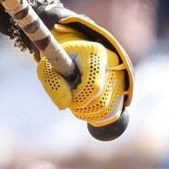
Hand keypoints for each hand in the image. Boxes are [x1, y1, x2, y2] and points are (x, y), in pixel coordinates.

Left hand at [36, 10, 133, 127]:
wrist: (75, 52)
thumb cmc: (59, 58)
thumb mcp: (47, 65)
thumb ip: (52, 82)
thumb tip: (65, 105)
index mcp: (96, 52)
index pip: (93, 86)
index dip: (79, 98)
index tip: (69, 99)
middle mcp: (112, 63)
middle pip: (100, 101)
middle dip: (82, 107)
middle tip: (71, 101)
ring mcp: (119, 76)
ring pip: (106, 109)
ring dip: (88, 113)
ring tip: (77, 103)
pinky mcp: (121, 89)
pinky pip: (112, 113)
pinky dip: (97, 116)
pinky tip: (86, 108)